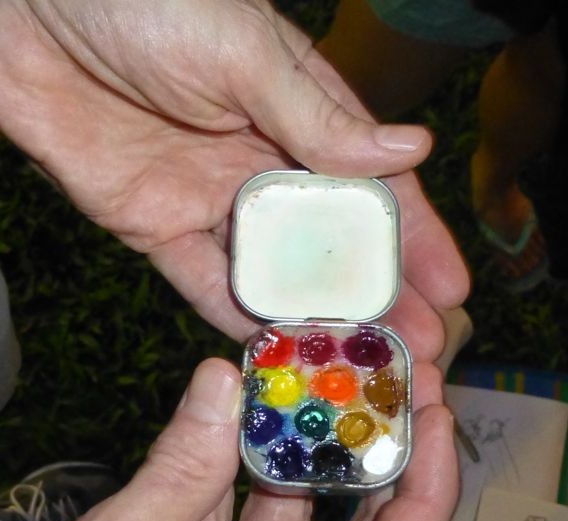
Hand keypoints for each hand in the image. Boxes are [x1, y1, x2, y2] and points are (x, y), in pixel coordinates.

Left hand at [0, 0, 467, 349]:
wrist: (24, 11)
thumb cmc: (141, 2)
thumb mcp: (242, 49)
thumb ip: (319, 114)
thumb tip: (411, 150)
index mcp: (298, 112)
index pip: (373, 186)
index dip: (416, 239)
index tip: (451, 290)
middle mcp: (262, 163)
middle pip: (331, 243)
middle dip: (377, 296)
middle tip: (417, 349)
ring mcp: (211, 201)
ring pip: (275, 272)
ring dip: (316, 318)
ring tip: (359, 363)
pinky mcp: (156, 228)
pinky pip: (205, 282)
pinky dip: (238, 316)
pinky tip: (277, 348)